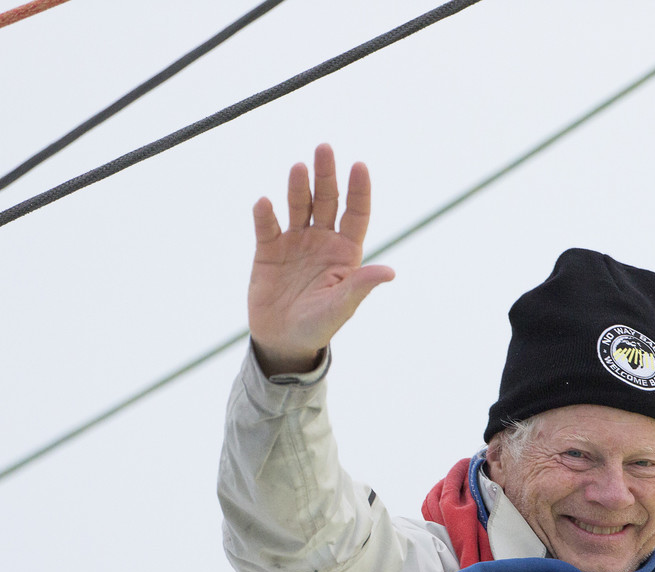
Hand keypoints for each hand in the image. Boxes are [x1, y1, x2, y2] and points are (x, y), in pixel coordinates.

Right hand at [247, 144, 394, 374]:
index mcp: (345, 252)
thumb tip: (389, 272)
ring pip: (298, 206)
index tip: (359, 165)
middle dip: (326, 175)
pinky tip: (264, 204)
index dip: (358, 190)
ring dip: (298, 187)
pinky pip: (267, 227)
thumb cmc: (318, 325)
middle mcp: (322, 240)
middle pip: (327, 200)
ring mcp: (295, 242)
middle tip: (324, 148)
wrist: (283, 340)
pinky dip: (265, 215)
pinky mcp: (268, 250)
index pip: (355, 213)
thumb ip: (360, 286)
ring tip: (299, 169)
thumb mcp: (341, 307)